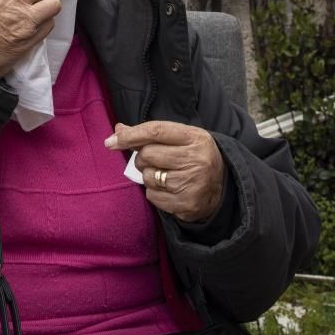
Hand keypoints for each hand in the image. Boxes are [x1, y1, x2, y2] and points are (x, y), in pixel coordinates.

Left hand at [105, 121, 225, 222]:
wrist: (222, 186)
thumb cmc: (193, 157)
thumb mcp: (179, 138)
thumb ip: (149, 133)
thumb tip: (118, 130)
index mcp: (195, 138)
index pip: (156, 131)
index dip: (130, 136)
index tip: (111, 142)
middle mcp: (196, 159)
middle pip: (147, 155)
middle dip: (143, 158)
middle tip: (156, 161)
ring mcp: (193, 183)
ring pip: (147, 177)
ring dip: (149, 176)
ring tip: (166, 175)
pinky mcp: (187, 204)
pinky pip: (152, 196)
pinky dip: (154, 193)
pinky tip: (170, 190)